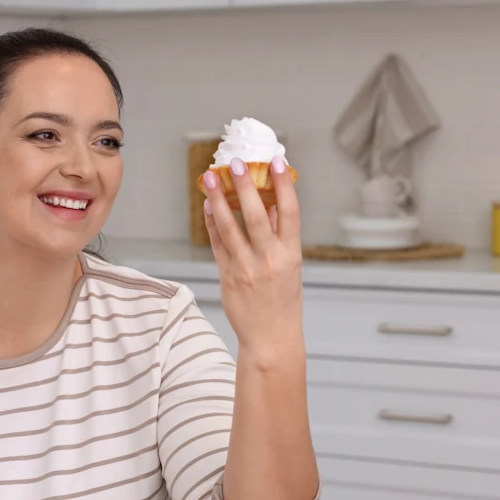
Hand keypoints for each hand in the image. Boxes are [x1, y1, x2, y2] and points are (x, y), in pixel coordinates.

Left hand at [202, 157, 304, 367]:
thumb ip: (281, 235)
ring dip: (218, 200)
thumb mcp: (291, 266)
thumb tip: (273, 200)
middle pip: (256, 215)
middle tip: (234, 163)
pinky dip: (212, 223)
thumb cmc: (283, 300)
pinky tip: (208, 205)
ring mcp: (246, 269)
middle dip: (244, 187)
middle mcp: (269, 260)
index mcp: (291, 255)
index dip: (284, 184)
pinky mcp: (228, 277)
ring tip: (208, 178)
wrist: (271, 338)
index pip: (290, 212)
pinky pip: (218, 244)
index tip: (276, 160)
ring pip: (230, 227)